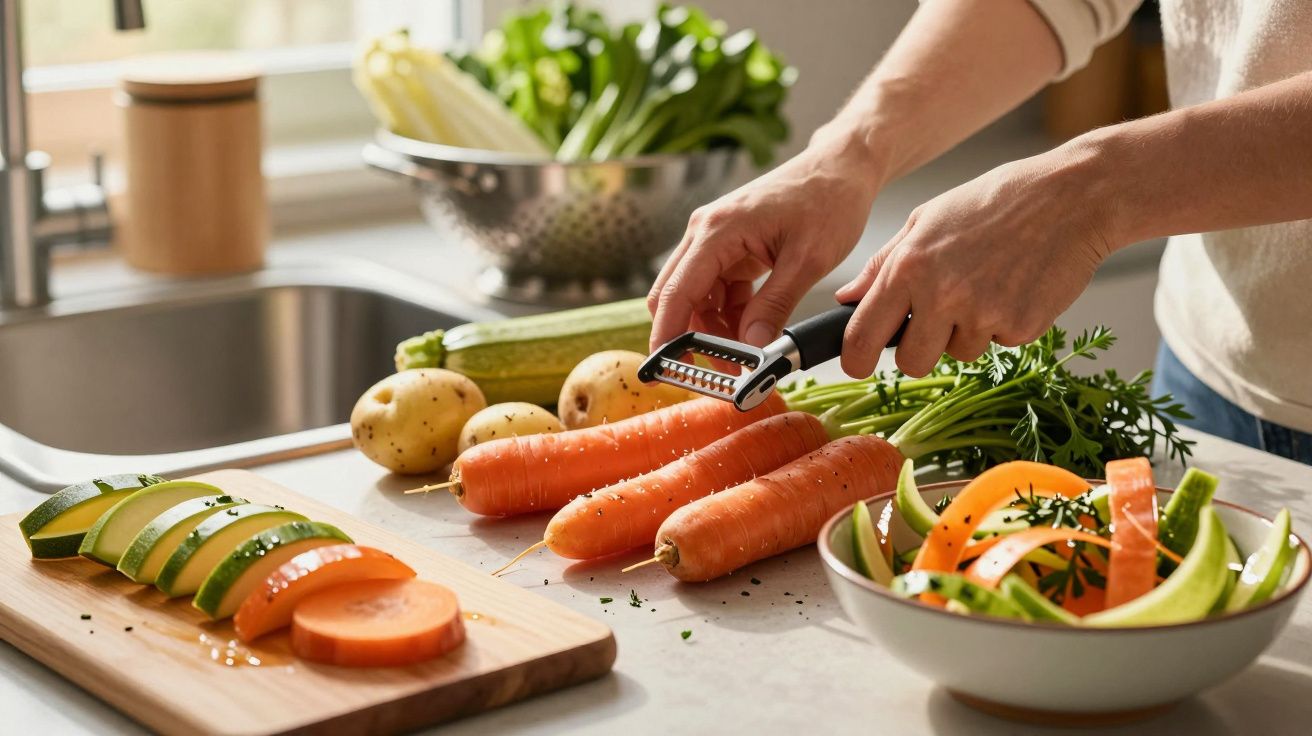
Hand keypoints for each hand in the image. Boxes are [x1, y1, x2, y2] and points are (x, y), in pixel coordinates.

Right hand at [647, 134, 883, 349]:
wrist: (841, 168)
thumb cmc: (828, 199)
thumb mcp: (809, 259)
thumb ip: (776, 304)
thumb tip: (752, 346)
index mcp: (718, 230)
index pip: (676, 292)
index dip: (667, 335)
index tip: (666, 368)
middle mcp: (705, 232)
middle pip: (674, 296)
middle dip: (689, 337)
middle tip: (718, 372)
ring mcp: (715, 240)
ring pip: (695, 298)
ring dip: (712, 329)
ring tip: (743, 356)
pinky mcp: (728, 247)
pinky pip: (715, 290)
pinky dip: (727, 315)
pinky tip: (751, 330)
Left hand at [835, 144, 1119, 377]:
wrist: (1072, 197)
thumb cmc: (995, 201)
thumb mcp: (926, 219)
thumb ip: (882, 265)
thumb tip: (847, 298)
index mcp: (909, 267)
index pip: (862, 336)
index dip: (855, 360)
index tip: (858, 364)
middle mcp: (942, 295)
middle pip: (911, 363)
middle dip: (918, 351)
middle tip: (938, 319)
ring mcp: (983, 314)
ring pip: (958, 354)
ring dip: (966, 331)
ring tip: (987, 283)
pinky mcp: (1021, 327)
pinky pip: (998, 343)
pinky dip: (1003, 323)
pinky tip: (1015, 285)